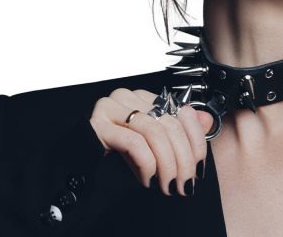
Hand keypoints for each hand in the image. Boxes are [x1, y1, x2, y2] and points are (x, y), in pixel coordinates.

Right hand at [89, 88, 213, 196]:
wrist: (76, 165)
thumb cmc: (115, 155)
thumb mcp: (153, 146)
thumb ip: (181, 133)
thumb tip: (207, 121)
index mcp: (144, 97)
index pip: (182, 113)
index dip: (196, 142)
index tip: (198, 168)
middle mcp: (128, 97)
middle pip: (170, 125)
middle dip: (182, 160)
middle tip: (184, 184)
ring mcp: (111, 107)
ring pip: (154, 132)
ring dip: (166, 165)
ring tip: (167, 185)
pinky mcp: (97, 124)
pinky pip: (133, 143)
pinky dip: (146, 164)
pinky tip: (147, 179)